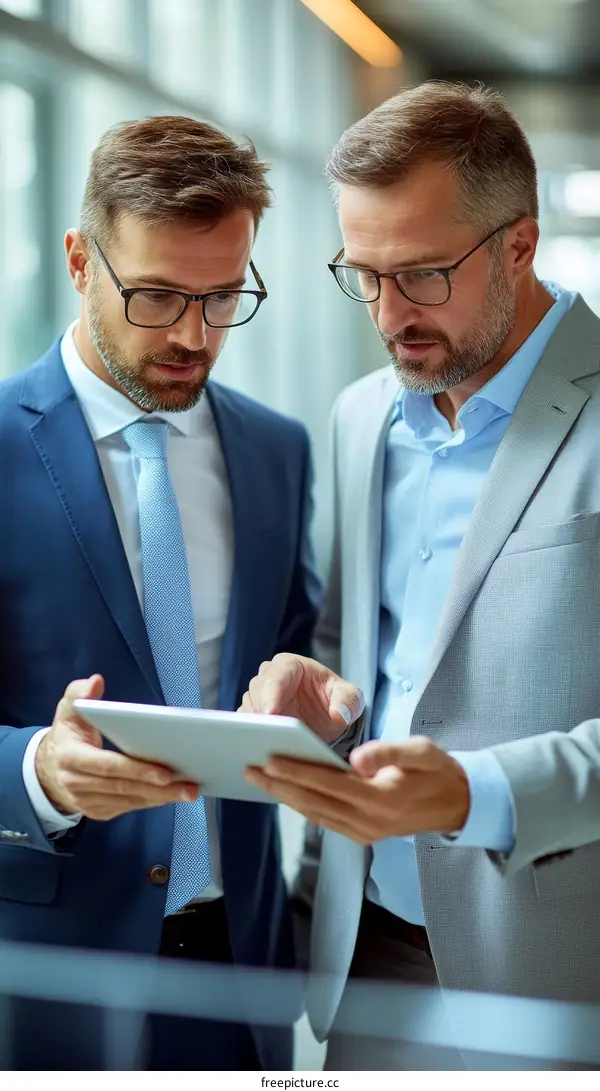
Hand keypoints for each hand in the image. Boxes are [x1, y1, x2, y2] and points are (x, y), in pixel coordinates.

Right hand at [35, 675, 198, 820]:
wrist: (47, 771)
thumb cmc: (67, 735)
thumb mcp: (68, 710)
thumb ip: (79, 693)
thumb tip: (95, 681)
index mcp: (71, 758)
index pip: (108, 766)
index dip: (137, 770)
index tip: (166, 772)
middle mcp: (77, 784)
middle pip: (124, 788)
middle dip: (160, 788)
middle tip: (190, 785)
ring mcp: (87, 802)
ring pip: (129, 801)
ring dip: (161, 798)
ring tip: (189, 791)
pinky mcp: (99, 811)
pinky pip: (128, 807)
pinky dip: (151, 801)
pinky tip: (172, 794)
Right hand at [238, 653, 363, 743]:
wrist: (326, 717)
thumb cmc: (335, 701)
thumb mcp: (350, 698)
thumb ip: (348, 702)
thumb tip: (338, 715)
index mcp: (288, 665)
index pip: (276, 677)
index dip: (271, 695)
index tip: (271, 714)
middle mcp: (267, 679)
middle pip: (256, 694)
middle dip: (260, 714)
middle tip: (265, 734)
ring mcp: (256, 700)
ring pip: (247, 712)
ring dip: (253, 729)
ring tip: (261, 746)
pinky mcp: (252, 720)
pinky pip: (244, 729)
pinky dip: (248, 739)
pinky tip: (256, 753)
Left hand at [245, 736, 469, 843]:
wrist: (458, 804)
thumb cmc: (438, 770)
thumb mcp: (421, 750)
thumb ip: (388, 752)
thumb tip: (355, 758)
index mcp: (381, 798)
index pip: (328, 783)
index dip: (296, 771)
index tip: (269, 758)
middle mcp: (369, 822)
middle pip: (314, 801)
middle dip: (279, 785)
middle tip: (249, 768)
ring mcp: (365, 833)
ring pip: (315, 814)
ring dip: (285, 797)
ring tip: (259, 780)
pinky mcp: (364, 836)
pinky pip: (326, 821)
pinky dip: (302, 807)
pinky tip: (286, 794)